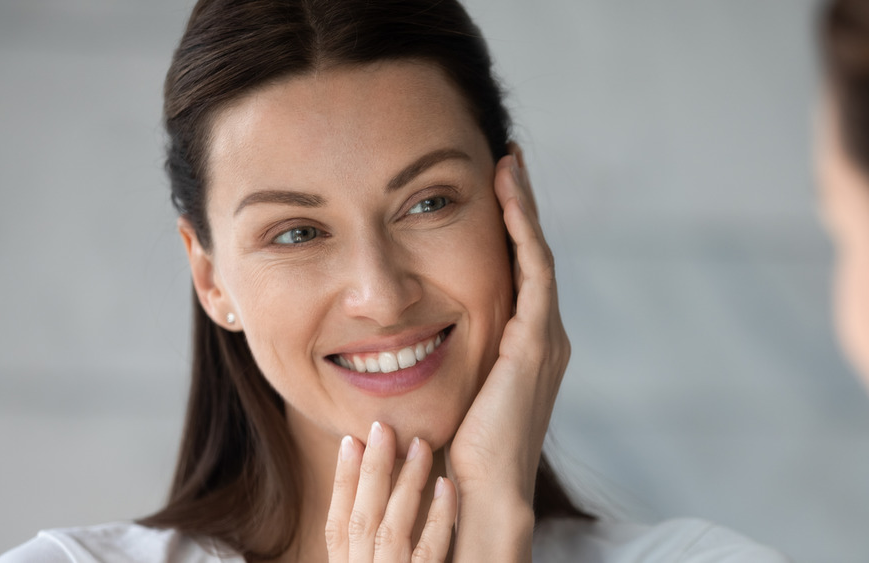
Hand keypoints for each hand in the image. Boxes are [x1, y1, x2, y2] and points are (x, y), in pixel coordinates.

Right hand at [326, 421, 456, 562]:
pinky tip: (446, 486)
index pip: (338, 524)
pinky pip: (430, 551)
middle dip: (370, 470)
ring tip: (420, 444)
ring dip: (407, 482)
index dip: (342, 481)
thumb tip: (373, 496)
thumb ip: (368, 548)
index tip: (349, 441)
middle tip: (381, 427)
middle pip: (363, 518)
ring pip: (393, 527)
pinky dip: (438, 517)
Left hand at [446, 145, 568, 559]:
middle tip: (505, 164)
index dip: (506, 233)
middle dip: (519, 209)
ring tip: (508, 165)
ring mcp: (543, 337)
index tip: (489, 193)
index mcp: (522, 348)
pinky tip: (507, 195)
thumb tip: (394, 341)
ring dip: (522, 208)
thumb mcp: (448, 390)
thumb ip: (441, 358)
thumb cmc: (454, 450)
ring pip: (535, 254)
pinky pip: (533, 269)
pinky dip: (522, 229)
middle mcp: (541, 337)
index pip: (516, 275)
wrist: (478, 491)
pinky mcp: (536, 341)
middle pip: (531, 257)